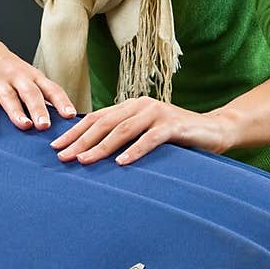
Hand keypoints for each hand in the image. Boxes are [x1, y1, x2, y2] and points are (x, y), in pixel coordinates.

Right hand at [0, 32, 78, 129]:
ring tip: (25, 125)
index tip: (70, 116)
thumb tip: (66, 118)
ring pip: (8, 97)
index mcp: (33, 77)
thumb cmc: (10, 69)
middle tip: (45, 126)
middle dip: (38, 109)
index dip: (61, 102)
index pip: (51, 89)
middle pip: (30, 93)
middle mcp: (16, 77)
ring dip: (16, 112)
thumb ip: (44, 95)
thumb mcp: (30, 77)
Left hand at [49, 96, 232, 165]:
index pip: (96, 118)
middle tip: (62, 156)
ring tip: (84, 160)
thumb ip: (124, 136)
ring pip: (122, 130)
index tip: (56, 147)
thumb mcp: (145, 134)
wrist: (213, 130)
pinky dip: (135, 151)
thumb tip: (91, 151)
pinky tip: (121, 163)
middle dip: (80, 141)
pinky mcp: (173, 125)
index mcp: (130, 107)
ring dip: (101, 146)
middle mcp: (140, 106)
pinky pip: (150, 139)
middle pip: (104, 123)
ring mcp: (157, 113)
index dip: (74, 132)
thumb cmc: (176, 137)